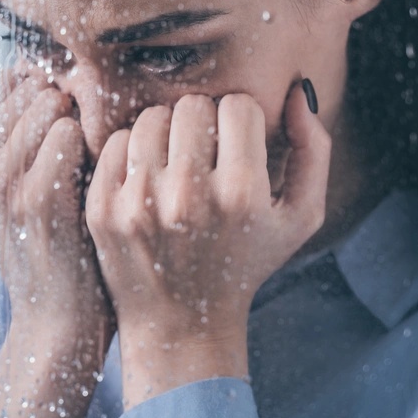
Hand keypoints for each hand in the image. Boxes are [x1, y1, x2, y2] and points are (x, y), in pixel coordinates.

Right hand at [0, 65, 112, 417]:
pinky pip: (66, 135)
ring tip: (96, 145)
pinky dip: (92, 141)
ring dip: (79, 115)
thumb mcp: (17, 184)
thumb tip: (48, 66)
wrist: (59, 317)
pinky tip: (101, 164)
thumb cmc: (52, 240)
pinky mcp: (33, 202)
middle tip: (92, 123)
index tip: (71, 110)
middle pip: (21, 88)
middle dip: (62, 93)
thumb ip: (22, 128)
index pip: (0, 83)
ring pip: (43, 105)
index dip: (44, 85)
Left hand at [85, 81, 330, 407]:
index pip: (238, 106)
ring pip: (151, 118)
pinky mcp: (102, 210)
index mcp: (241, 195)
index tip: (238, 146)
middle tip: (206, 154)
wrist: (183, 324)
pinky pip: (115, 143)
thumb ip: (314, 150)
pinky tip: (147, 179)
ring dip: (166, 133)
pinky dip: (132, 152)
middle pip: (193, 106)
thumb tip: (296, 92)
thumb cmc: (247, 263)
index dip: (241, 120)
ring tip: (176, 164)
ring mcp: (139, 203)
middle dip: (203, 122)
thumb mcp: (300, 218)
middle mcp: (188, 197)